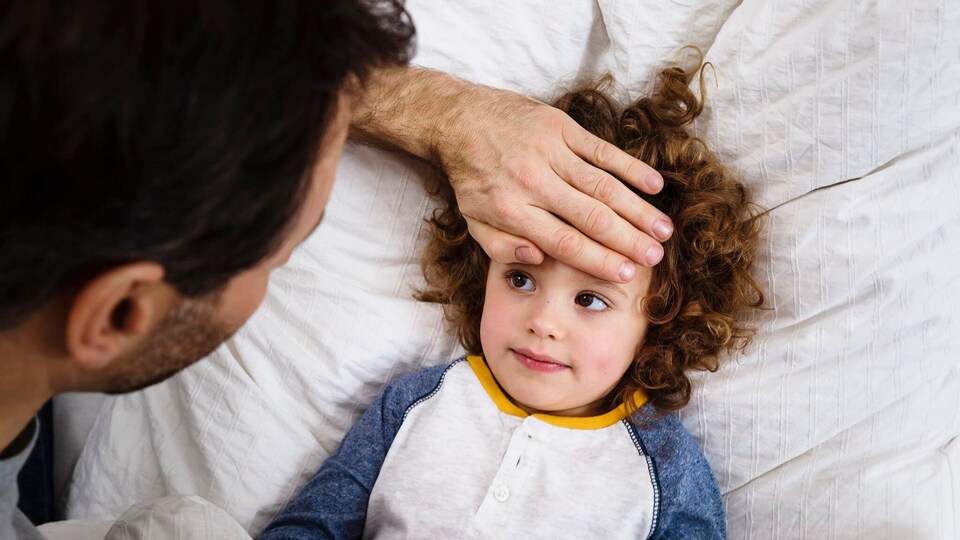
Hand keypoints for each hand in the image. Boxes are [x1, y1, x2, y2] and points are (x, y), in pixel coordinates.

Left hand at [434, 85, 672, 282]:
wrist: (459, 119)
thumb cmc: (471, 177)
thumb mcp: (473, 220)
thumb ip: (502, 247)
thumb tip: (539, 261)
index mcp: (511, 210)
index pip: (564, 243)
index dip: (599, 260)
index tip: (627, 274)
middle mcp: (532, 182)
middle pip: (590, 218)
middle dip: (628, 240)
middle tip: (656, 257)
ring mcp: (549, 152)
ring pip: (602, 186)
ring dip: (637, 210)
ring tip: (663, 230)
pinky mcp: (560, 127)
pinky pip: (602, 150)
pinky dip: (630, 168)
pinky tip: (655, 186)